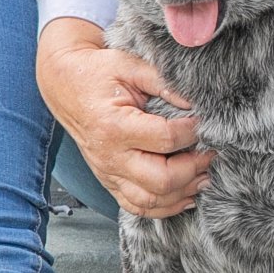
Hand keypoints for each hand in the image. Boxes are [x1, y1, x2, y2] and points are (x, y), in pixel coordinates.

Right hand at [36, 18, 209, 218]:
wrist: (63, 84)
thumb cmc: (96, 72)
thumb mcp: (129, 65)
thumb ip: (163, 82)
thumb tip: (195, 102)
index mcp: (114, 126)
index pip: (166, 139)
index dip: (193, 132)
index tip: (205, 122)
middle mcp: (110, 156)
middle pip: (161, 180)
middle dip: (193, 169)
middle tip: (210, 153)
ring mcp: (108, 173)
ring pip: (151, 201)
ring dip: (183, 193)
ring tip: (203, 176)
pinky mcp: (108, 181)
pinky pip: (136, 207)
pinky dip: (164, 208)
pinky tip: (184, 195)